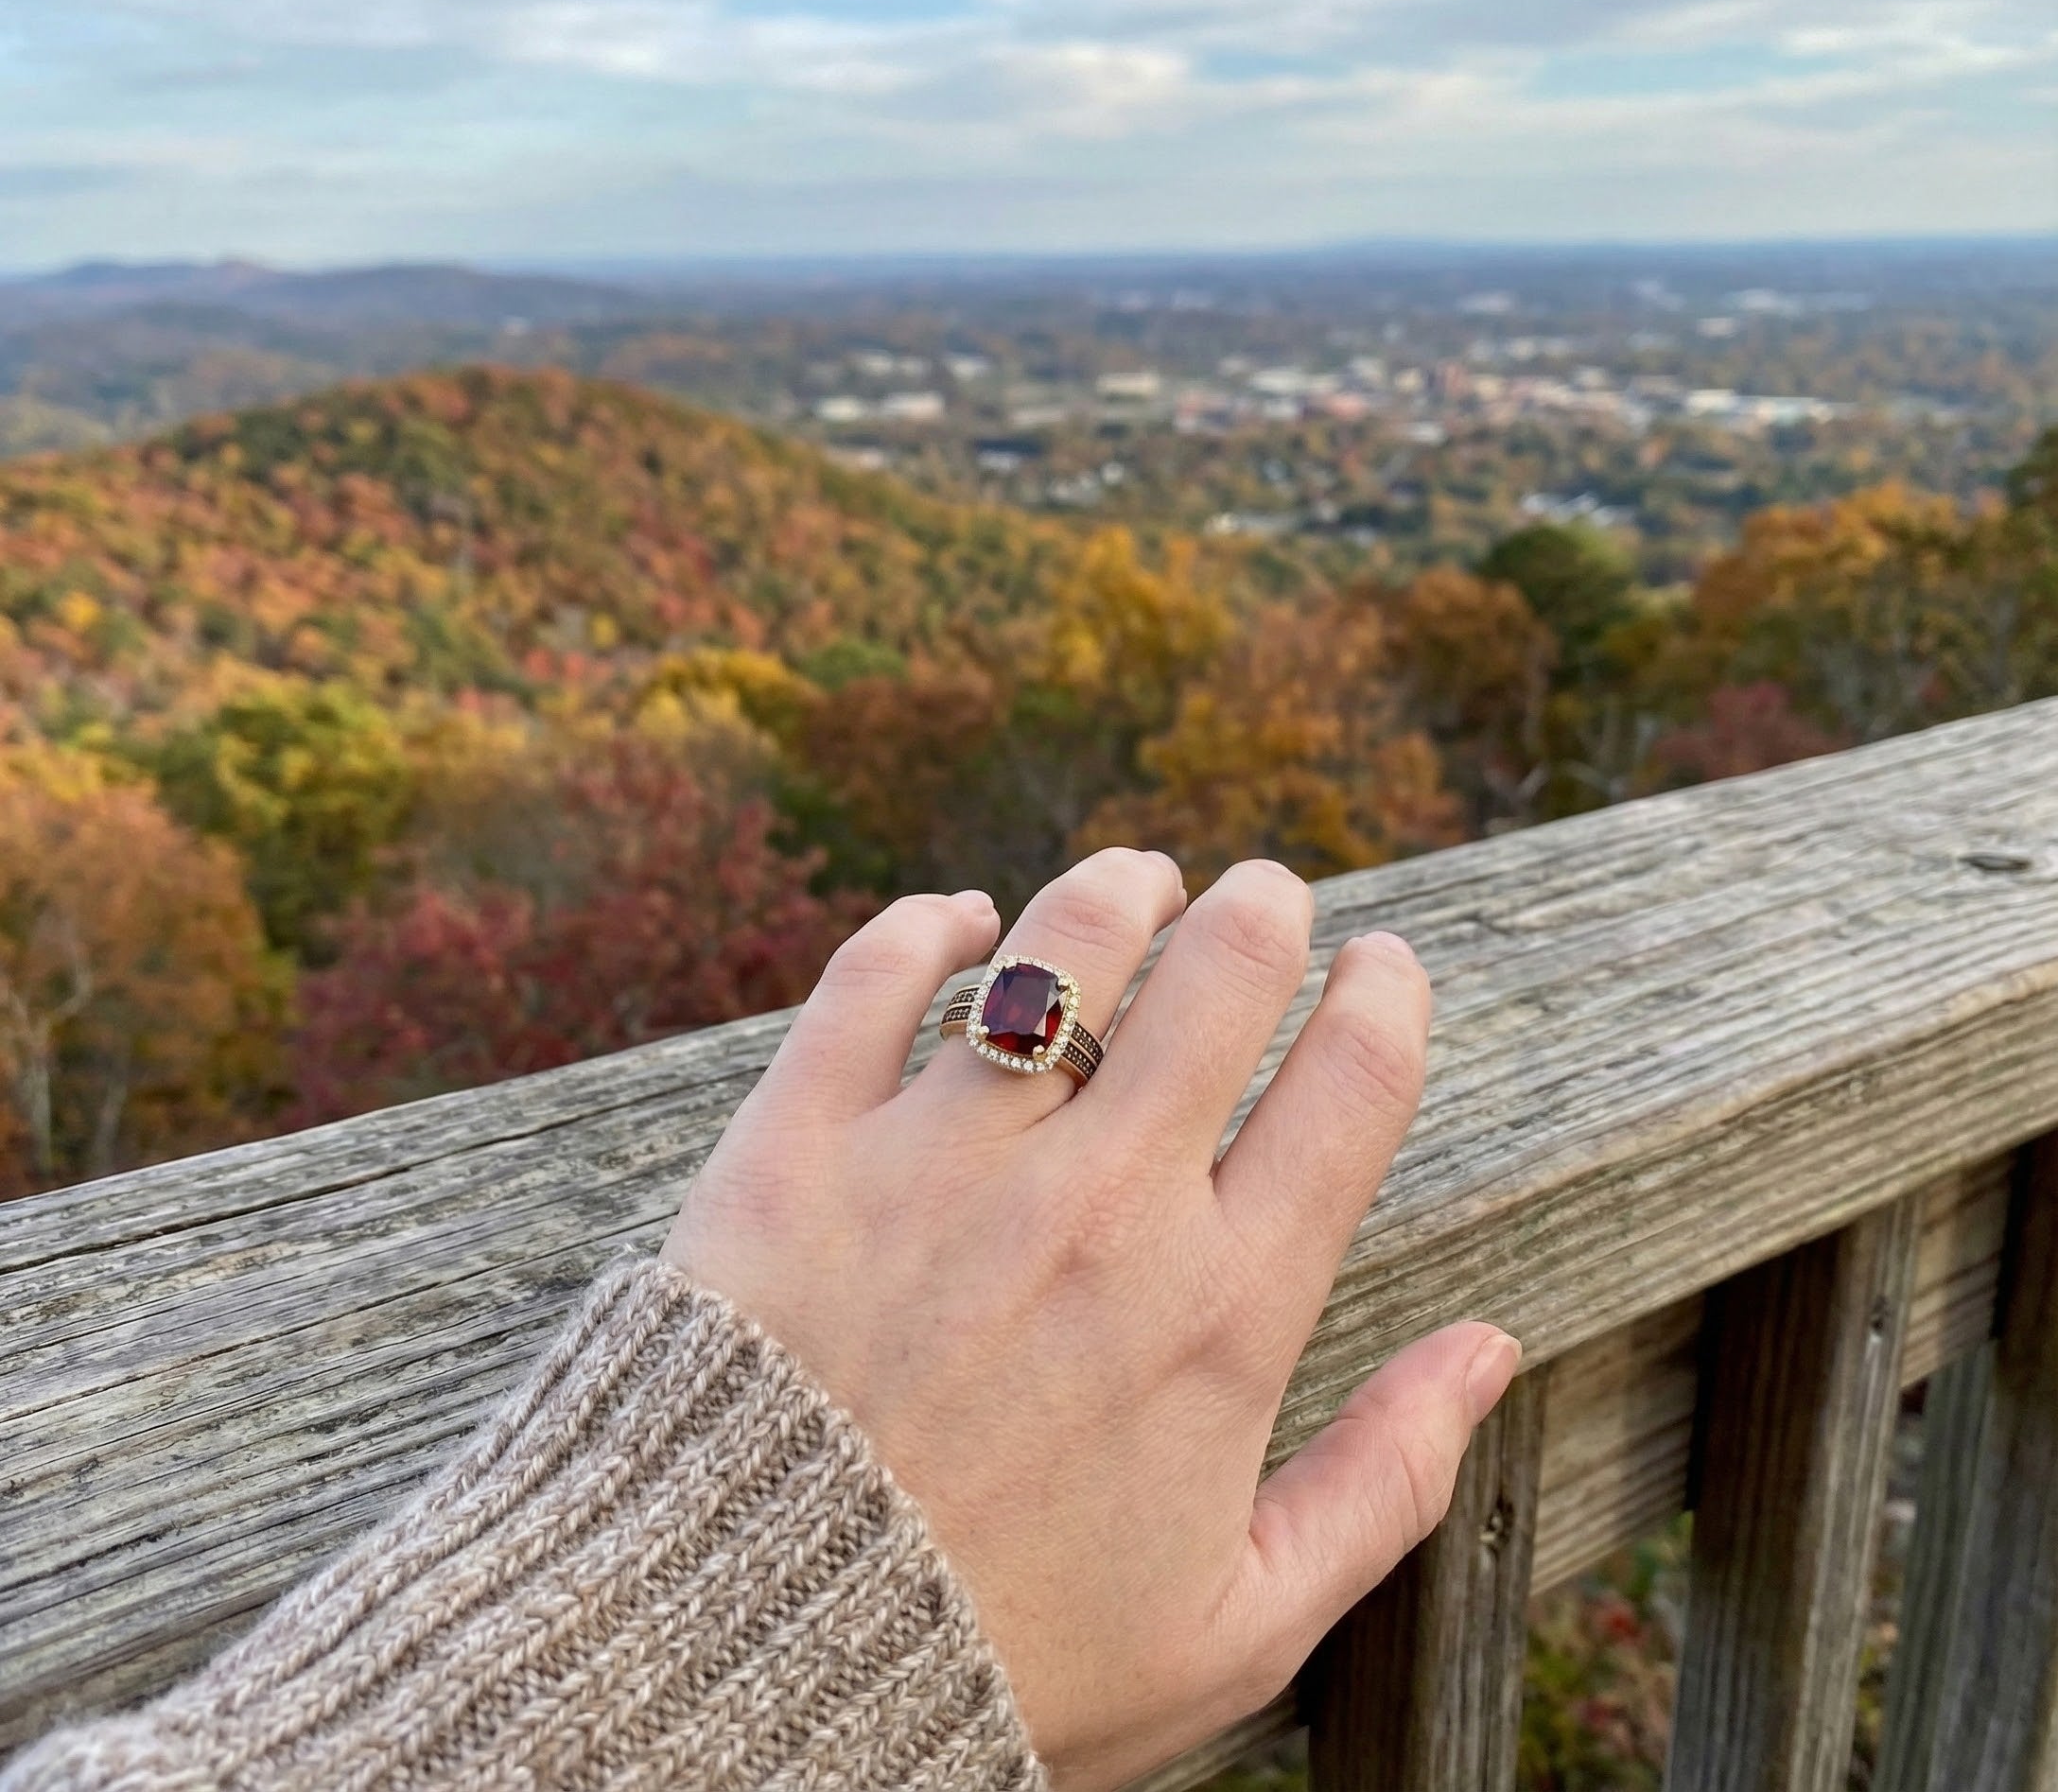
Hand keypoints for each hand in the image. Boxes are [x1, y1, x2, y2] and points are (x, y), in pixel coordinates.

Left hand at [663, 849, 1518, 1789]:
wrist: (744, 1672)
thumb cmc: (1004, 1660)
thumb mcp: (1238, 1624)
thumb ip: (1386, 1479)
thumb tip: (1491, 1349)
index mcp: (1217, 1311)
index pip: (1350, 1088)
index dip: (1386, 998)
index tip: (1384, 967)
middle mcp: (1093, 1209)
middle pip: (1219, 976)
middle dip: (1264, 910)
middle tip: (1264, 897)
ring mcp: (939, 1163)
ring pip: (1059, 949)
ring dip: (1118, 889)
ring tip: (1138, 880)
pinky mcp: (800, 1146)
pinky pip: (873, 978)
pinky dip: (926, 926)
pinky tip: (957, 920)